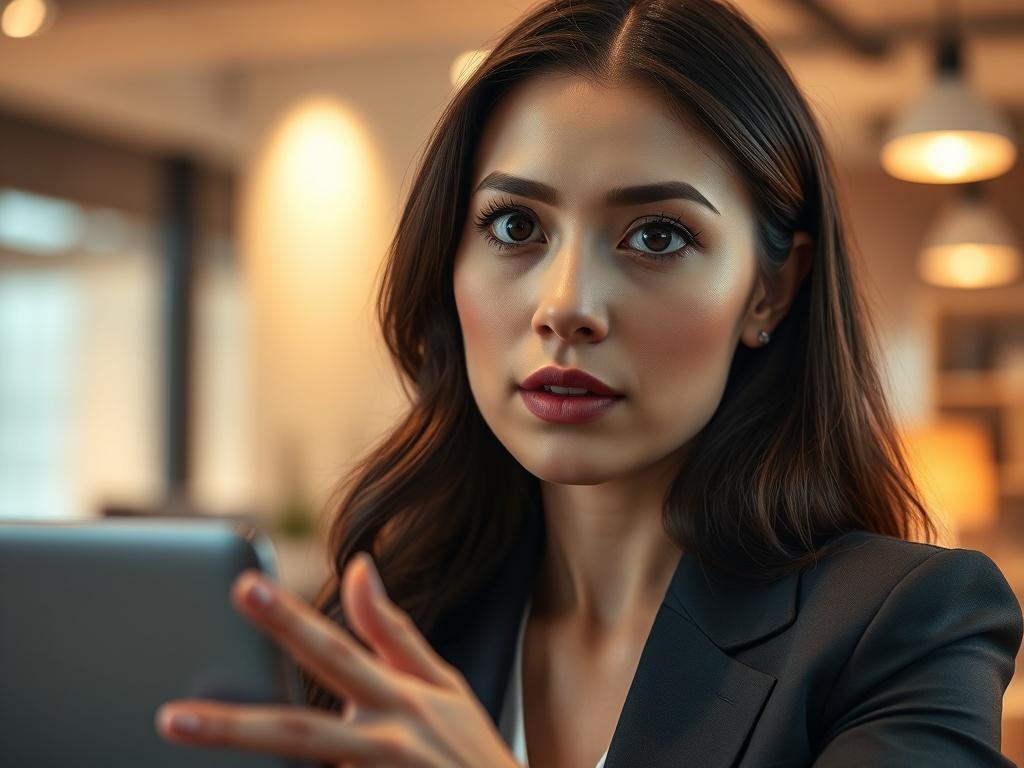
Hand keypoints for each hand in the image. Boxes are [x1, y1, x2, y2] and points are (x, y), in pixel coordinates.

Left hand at [155, 551, 520, 766]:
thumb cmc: (470, 750)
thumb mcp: (442, 683)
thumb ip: (392, 630)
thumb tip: (358, 566)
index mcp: (401, 697)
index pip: (334, 652)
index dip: (288, 621)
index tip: (244, 588)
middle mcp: (389, 743)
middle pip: (302, 733)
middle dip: (235, 725)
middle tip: (171, 719)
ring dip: (248, 763)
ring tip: (189, 748)